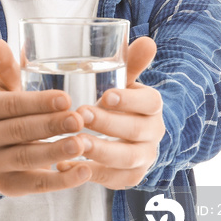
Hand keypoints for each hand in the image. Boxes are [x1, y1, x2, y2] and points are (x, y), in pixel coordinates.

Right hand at [0, 38, 90, 196]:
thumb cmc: (7, 110)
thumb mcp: (5, 88)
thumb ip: (6, 67)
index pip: (10, 104)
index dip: (37, 102)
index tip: (66, 98)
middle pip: (19, 131)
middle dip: (51, 125)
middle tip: (79, 119)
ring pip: (27, 158)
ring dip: (57, 152)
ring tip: (83, 144)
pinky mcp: (6, 187)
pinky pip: (35, 185)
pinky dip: (61, 181)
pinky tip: (84, 171)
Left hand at [57, 37, 163, 189]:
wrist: (122, 134)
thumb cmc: (116, 100)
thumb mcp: (121, 81)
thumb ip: (129, 62)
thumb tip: (147, 41)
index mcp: (152, 107)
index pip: (150, 103)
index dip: (130, 100)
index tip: (106, 95)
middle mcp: (153, 134)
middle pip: (136, 131)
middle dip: (108, 124)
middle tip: (81, 115)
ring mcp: (143, 158)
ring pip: (126, 159)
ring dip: (100, 151)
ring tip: (75, 143)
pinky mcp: (129, 177)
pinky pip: (113, 179)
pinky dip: (90, 173)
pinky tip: (67, 164)